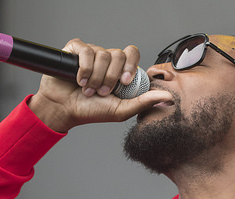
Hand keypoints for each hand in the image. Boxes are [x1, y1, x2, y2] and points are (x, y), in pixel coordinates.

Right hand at [28, 38, 171, 132]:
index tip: (124, 82)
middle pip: (118, 54)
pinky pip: (86, 50)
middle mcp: (107, 60)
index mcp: (119, 70)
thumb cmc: (92, 111)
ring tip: (89, 90)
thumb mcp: (122, 110)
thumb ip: (145, 102)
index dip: (130, 65)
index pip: (132, 53)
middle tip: (103, 91)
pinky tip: (79, 81)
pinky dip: (84, 69)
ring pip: (102, 53)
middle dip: (111, 76)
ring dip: (96, 77)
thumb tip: (169, 97)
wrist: (65, 110)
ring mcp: (91, 54)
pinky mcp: (75, 51)